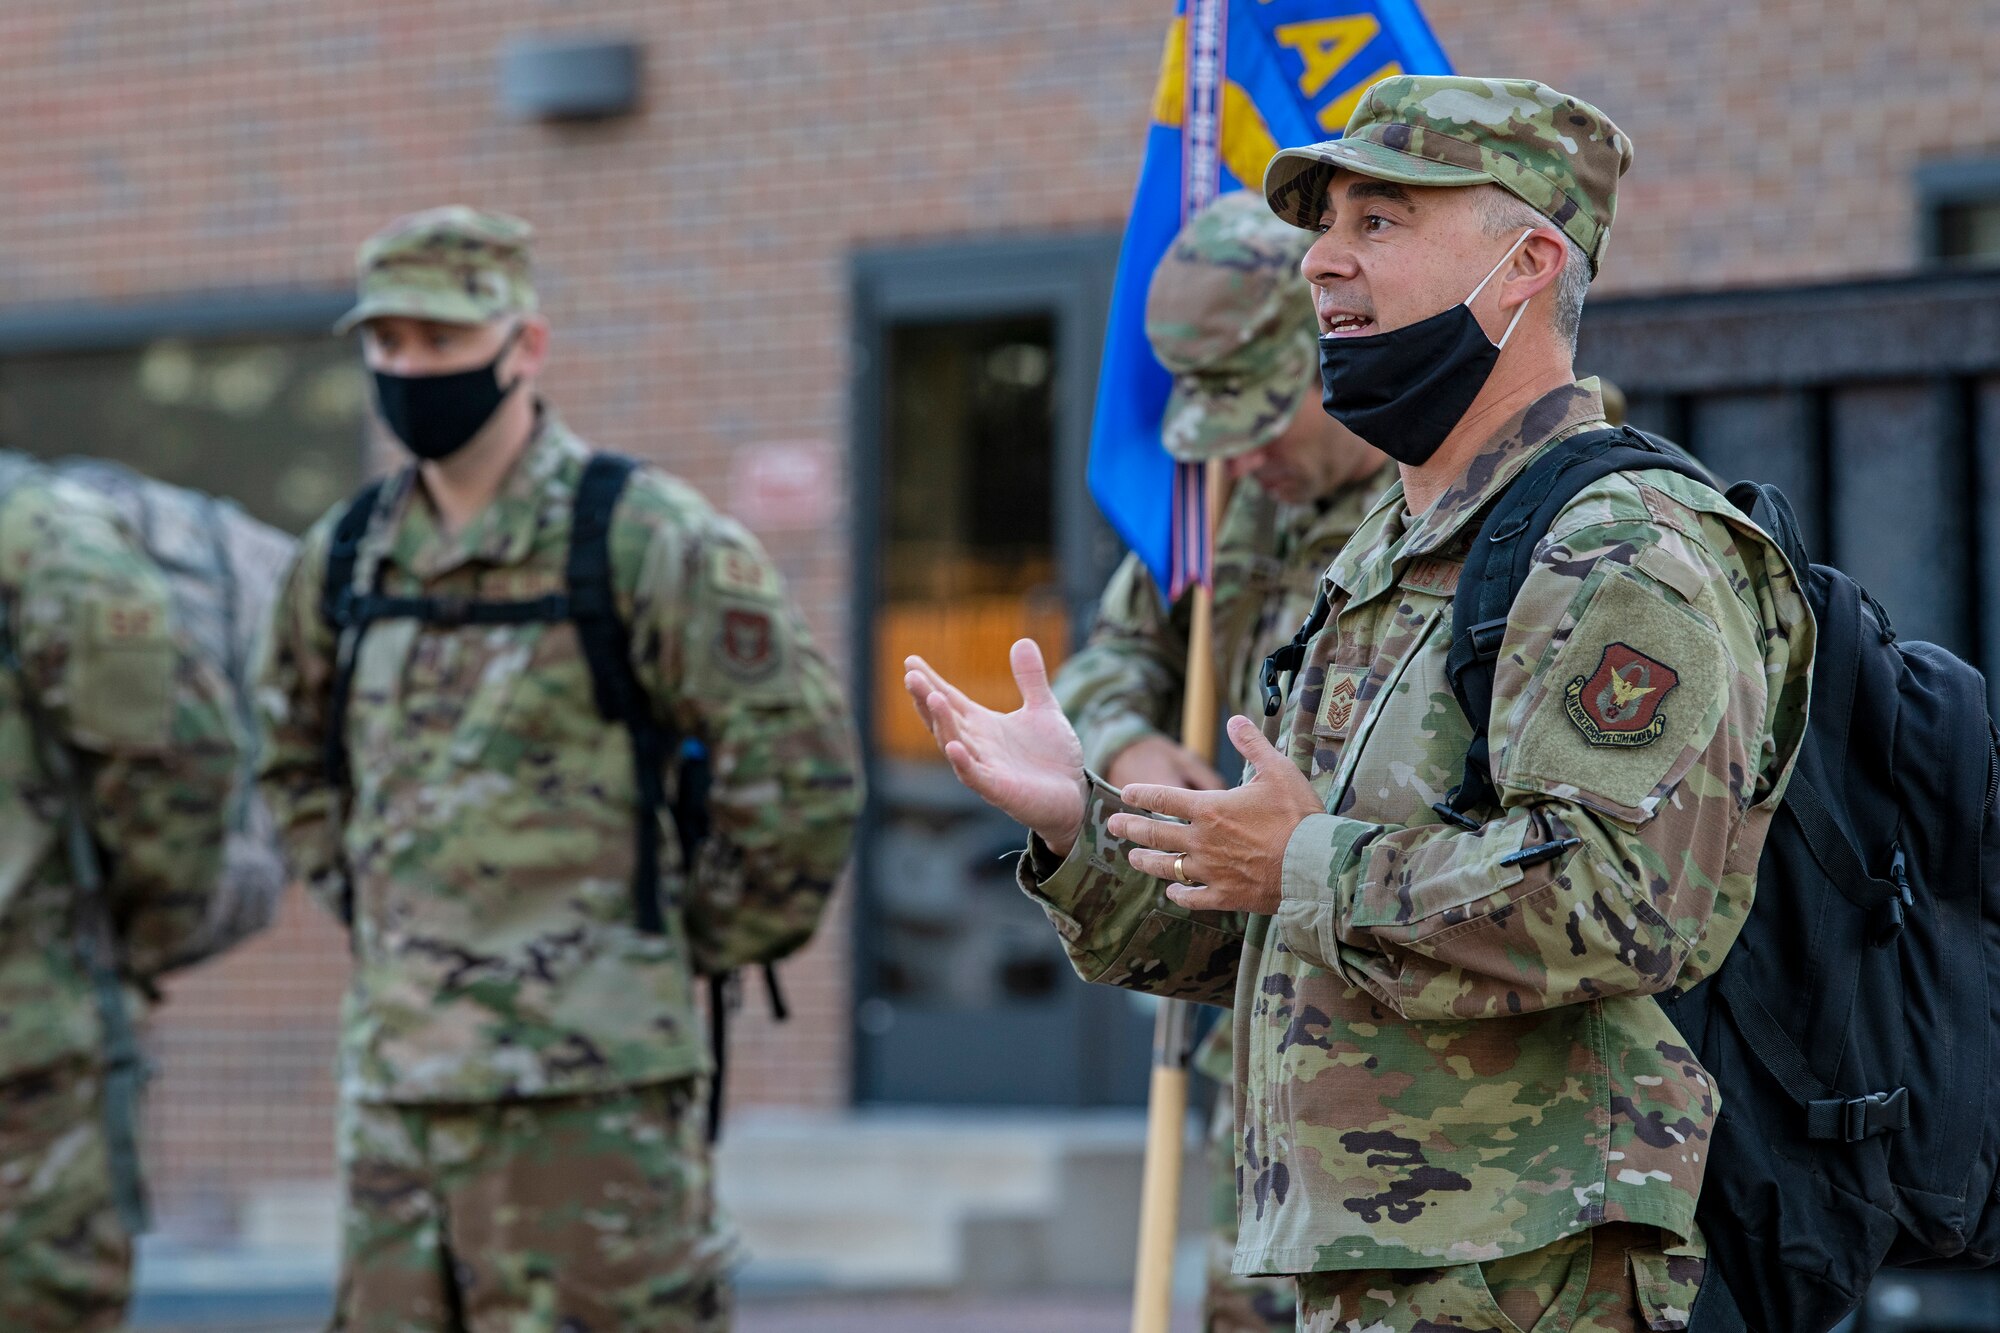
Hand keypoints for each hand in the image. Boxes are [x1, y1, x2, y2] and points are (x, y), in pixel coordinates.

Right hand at [904, 639, 1088, 856]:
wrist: (1074, 796)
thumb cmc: (1052, 757)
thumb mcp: (1043, 709)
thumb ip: (1031, 679)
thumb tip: (1022, 641)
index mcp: (982, 725)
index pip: (950, 700)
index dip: (930, 681)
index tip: (910, 660)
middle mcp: (977, 745)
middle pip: (944, 719)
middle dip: (926, 699)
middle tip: (911, 676)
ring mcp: (985, 768)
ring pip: (954, 744)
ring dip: (942, 723)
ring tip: (932, 698)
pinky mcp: (999, 790)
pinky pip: (975, 777)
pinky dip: (963, 763)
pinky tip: (954, 747)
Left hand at [1107, 716, 1322, 914]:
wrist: (1314, 865)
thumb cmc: (1298, 816)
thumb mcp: (1277, 770)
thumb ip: (1252, 744)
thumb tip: (1235, 720)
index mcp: (1210, 809)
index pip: (1163, 799)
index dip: (1141, 795)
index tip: (1125, 793)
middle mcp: (1202, 841)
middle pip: (1155, 835)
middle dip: (1131, 828)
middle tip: (1113, 825)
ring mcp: (1210, 871)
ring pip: (1167, 868)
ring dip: (1147, 862)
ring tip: (1133, 858)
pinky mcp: (1225, 896)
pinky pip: (1193, 897)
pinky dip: (1180, 894)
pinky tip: (1172, 892)